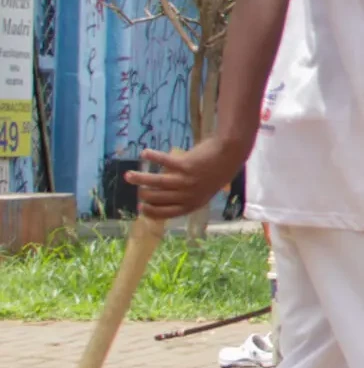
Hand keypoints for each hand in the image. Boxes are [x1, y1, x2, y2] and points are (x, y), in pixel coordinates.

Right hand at [126, 138, 247, 220]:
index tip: (141, 209)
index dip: (152, 212)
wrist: (230, 155)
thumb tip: (164, 200)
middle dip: (143, 195)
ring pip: (157, 182)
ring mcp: (187, 180)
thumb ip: (187, 196)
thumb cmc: (215, 173)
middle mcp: (189, 195)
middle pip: (158, 198)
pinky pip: (164, 162)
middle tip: (136, 190)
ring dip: (140, 178)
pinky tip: (144, 154)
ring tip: (128, 176)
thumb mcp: (204, 191)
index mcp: (193, 204)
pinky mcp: (186, 165)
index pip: (167, 213)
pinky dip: (153, 157)